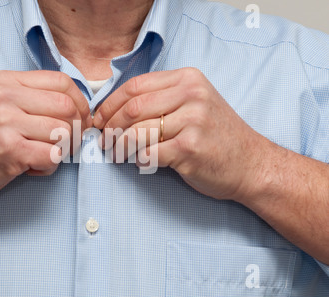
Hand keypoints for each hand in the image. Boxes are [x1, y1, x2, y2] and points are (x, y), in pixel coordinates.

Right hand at [0, 70, 91, 207]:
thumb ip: (30, 99)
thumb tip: (76, 108)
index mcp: (6, 81)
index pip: (62, 81)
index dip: (80, 102)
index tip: (81, 119)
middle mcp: (6, 97)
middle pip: (67, 107)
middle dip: (77, 129)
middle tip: (69, 143)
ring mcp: (6, 123)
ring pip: (63, 132)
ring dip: (62, 150)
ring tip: (43, 156)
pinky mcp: (9, 151)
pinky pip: (53, 156)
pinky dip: (50, 167)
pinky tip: (32, 168)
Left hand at [93, 68, 266, 200]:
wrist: (251, 163)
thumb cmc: (216, 136)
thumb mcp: (194, 104)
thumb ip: (162, 100)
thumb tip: (116, 110)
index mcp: (188, 79)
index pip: (135, 86)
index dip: (110, 103)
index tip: (99, 118)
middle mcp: (192, 95)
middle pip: (133, 108)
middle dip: (110, 125)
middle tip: (103, 138)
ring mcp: (192, 121)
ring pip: (137, 131)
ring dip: (119, 145)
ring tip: (115, 152)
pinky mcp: (190, 148)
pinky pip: (148, 153)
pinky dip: (136, 159)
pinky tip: (137, 161)